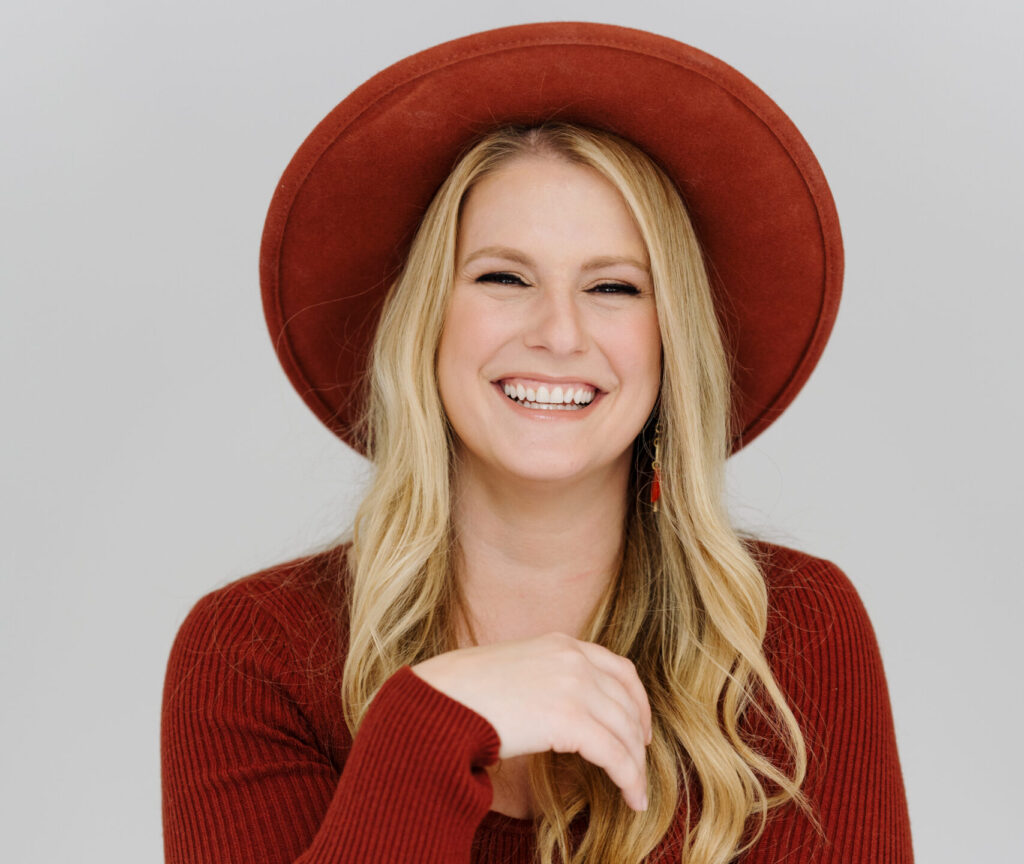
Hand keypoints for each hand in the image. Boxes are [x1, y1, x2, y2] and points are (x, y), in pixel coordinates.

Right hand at [410, 631, 651, 810]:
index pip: (620, 670)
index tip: (640, 729)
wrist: (439, 701)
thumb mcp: (514, 670)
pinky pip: (615, 755)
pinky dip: (630, 779)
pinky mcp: (568, 719)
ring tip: (638, 793)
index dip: (638, 702)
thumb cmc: (464, 693)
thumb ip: (544, 678)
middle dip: (637, 740)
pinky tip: (633, 799)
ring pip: (626, 732)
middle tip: (638, 766)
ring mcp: (573, 685)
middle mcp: (573, 658)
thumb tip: (557, 709)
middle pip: (627, 703)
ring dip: (636, 766)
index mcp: (561, 644)